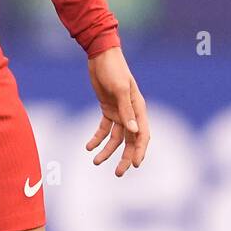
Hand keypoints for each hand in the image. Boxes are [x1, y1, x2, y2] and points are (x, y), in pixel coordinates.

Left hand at [85, 46, 149, 177]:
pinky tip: (88, 146)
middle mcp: (131, 113)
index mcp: (139, 109)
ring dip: (107, 151)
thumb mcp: (120, 89)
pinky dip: (96, 138)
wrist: (100, 56)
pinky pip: (103, 128)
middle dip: (124, 157)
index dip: (140, 151)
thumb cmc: (114, 70)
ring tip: (96, 162)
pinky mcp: (107, 109)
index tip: (134, 165)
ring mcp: (119, 112)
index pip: (143, 135)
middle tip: (118, 174)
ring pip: (115, 138)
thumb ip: (126, 110)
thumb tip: (133, 131)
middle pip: (130, 141)